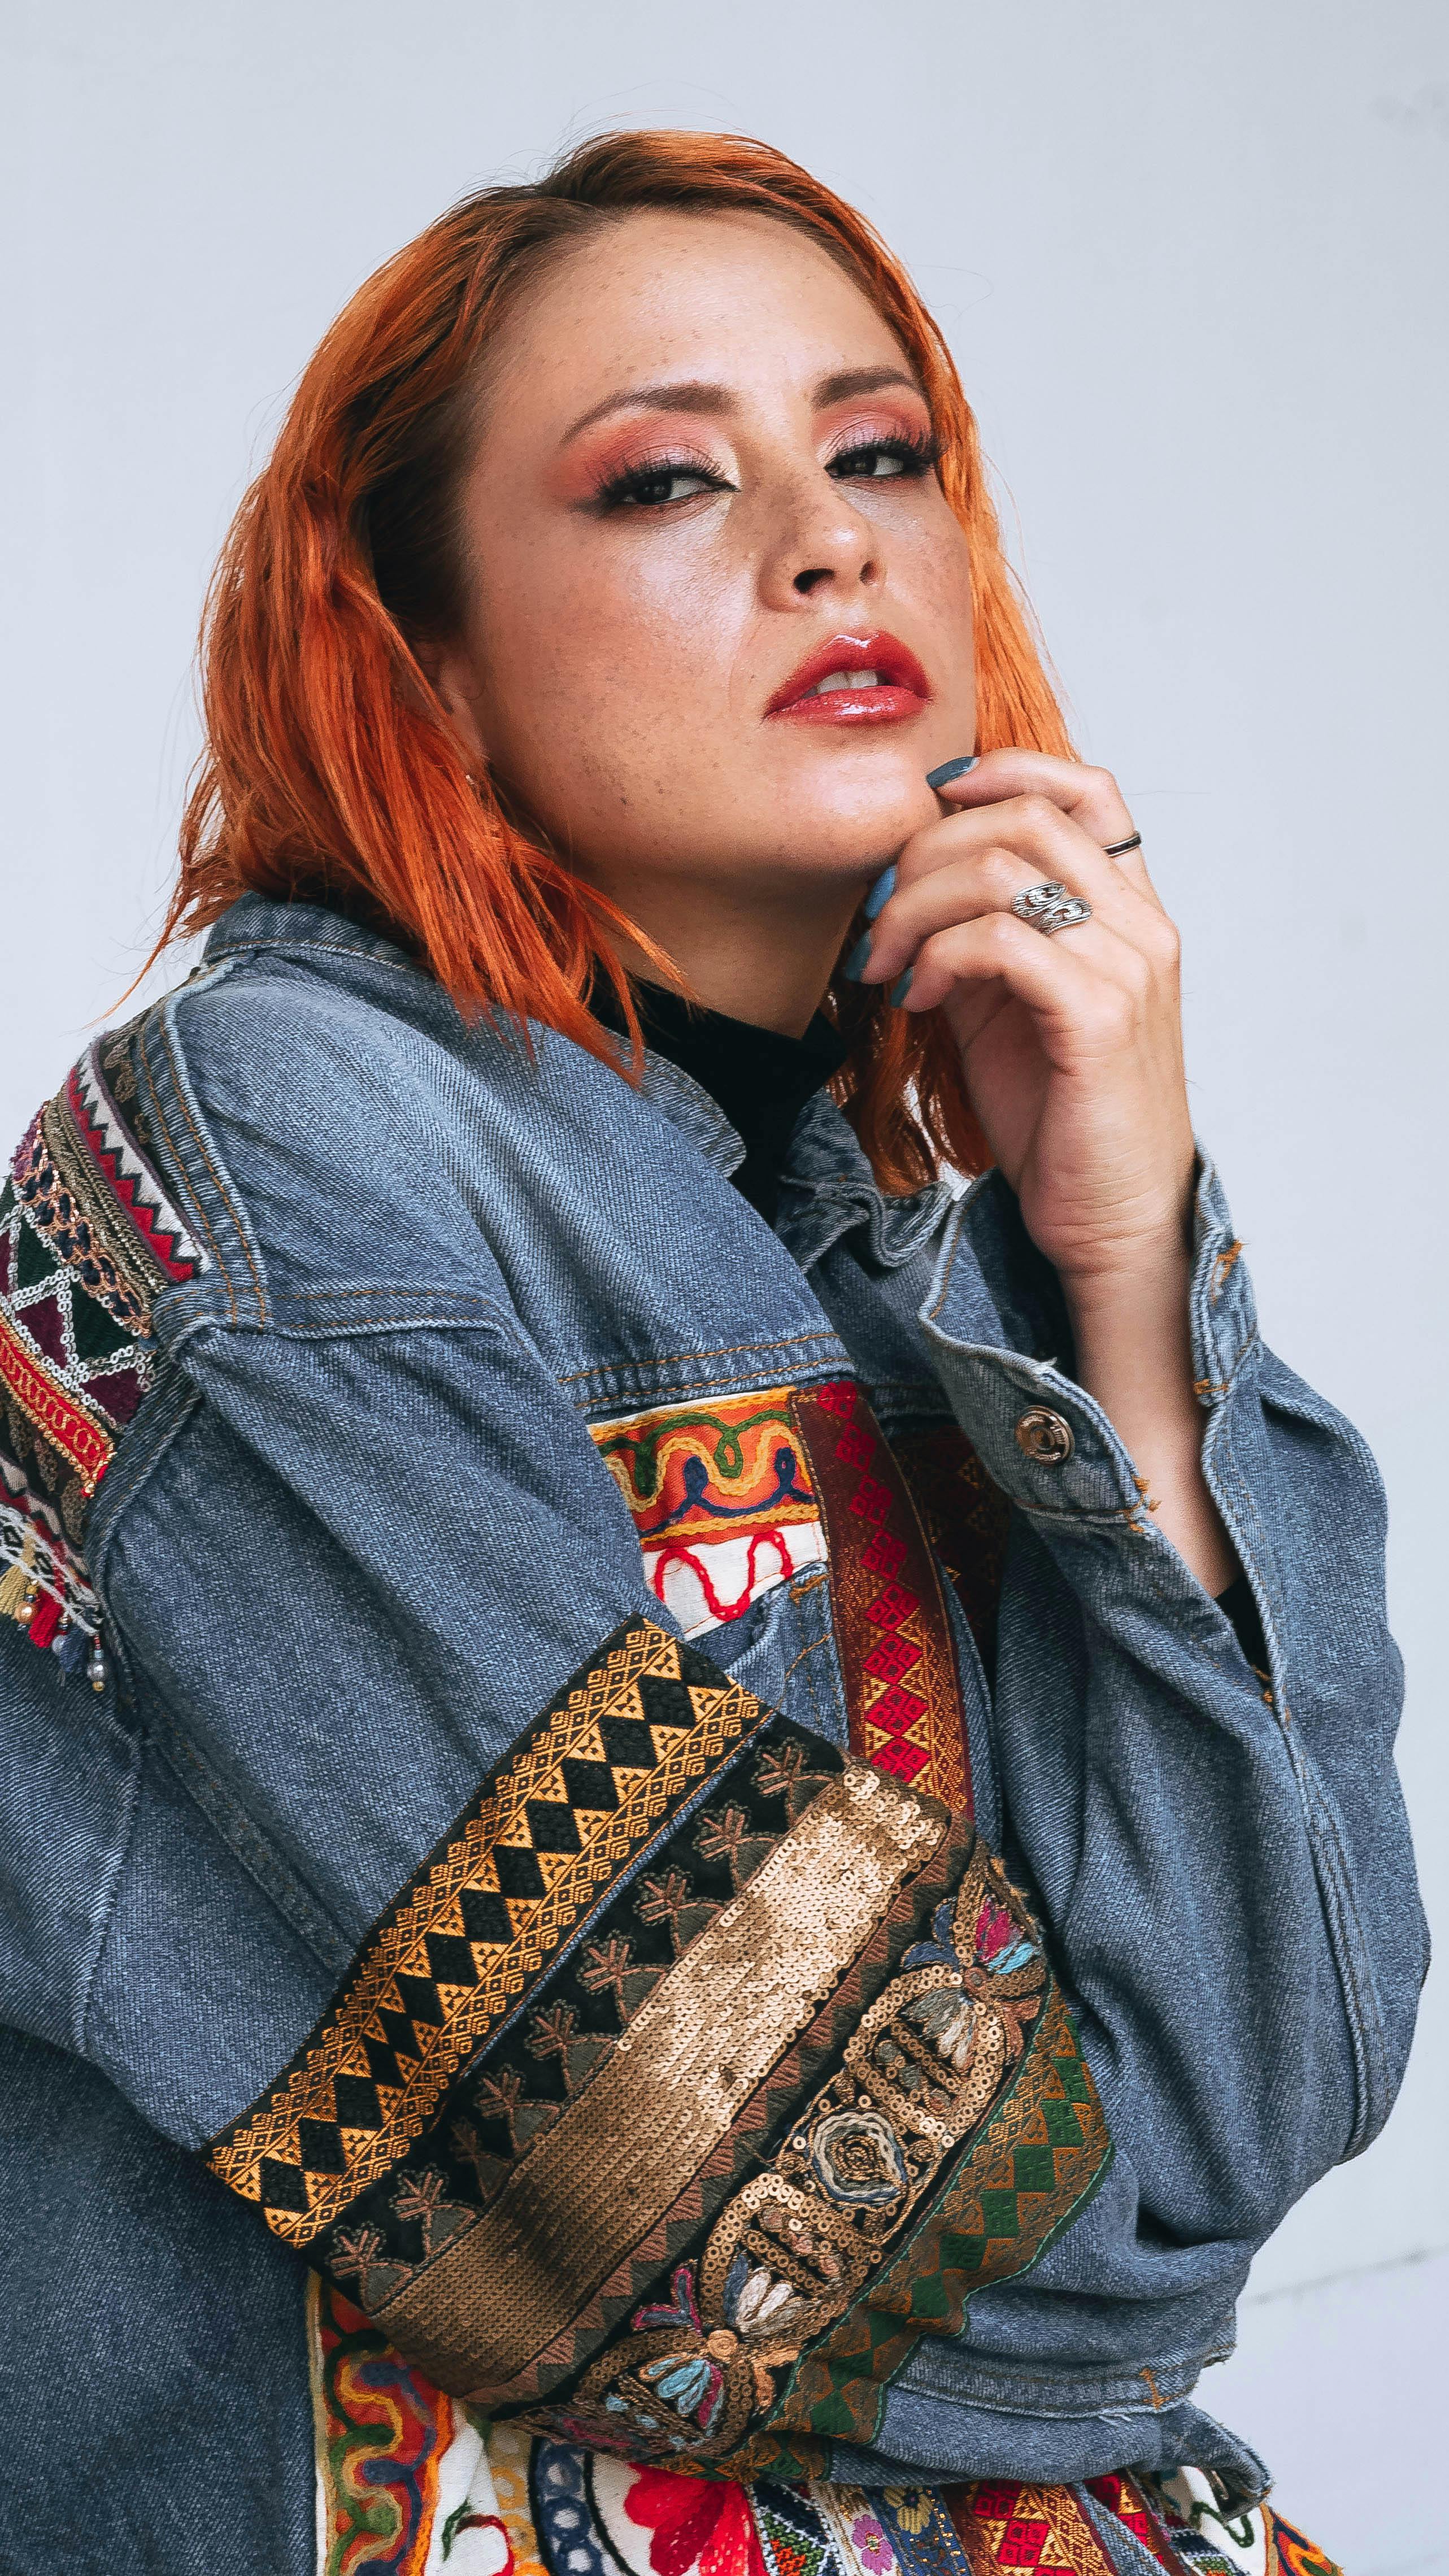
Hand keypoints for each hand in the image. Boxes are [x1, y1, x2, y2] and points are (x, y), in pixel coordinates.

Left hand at [857, 747, 1192, 1289]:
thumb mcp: (1008, 1006)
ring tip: (885, 963)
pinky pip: (1002, 938)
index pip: (1089, 789)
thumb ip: (979, 937)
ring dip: (916, 906)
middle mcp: (1142, 926)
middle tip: (875, 919)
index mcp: (1131, 912)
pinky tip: (916, 996)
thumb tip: (908, 887)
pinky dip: (939, 954)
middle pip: (1024, 816)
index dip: (1003, 770)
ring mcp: (1128, 967)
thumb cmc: (1060, 1116)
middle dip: (924, 853)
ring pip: (1002, 866)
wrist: (1113, 1219)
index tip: (927, 807)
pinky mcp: (1100, 1017)